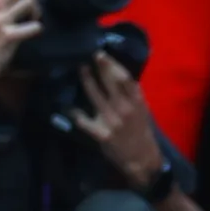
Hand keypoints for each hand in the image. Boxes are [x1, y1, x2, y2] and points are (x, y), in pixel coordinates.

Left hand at [66, 55, 166, 188]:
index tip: (102, 54)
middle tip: (90, 54)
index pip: (125, 78)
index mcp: (137, 101)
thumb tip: (116, 75)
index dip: (112, 65)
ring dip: (87, 81)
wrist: (140, 156)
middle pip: (110, 83)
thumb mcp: (142, 109)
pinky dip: (75, 113)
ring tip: (81, 69)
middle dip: (99, 68)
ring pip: (96, 96)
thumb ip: (131, 94)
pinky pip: (84, 120)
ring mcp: (112, 120)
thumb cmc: (140, 130)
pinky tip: (67, 107)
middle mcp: (125, 108)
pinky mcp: (101, 133)